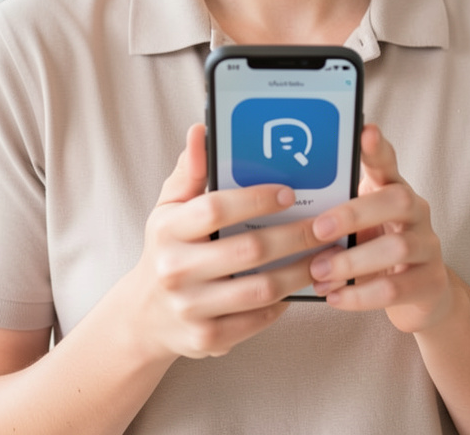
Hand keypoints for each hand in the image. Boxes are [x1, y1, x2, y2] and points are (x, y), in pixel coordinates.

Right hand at [127, 123, 322, 361]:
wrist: (142, 316)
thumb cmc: (167, 248)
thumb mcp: (168, 207)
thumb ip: (190, 169)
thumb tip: (201, 130)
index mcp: (167, 230)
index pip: (215, 209)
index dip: (256, 199)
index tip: (289, 192)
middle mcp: (175, 270)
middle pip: (248, 251)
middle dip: (295, 236)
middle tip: (326, 225)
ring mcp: (191, 309)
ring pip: (261, 290)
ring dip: (300, 271)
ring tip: (327, 255)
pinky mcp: (207, 340)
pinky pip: (257, 320)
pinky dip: (284, 303)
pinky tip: (302, 285)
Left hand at [307, 124, 454, 332]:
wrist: (421, 295)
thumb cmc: (377, 249)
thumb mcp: (359, 224)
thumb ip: (336, 210)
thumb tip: (285, 206)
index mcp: (394, 189)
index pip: (388, 162)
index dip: (377, 148)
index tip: (365, 131)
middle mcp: (417, 212)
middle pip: (397, 200)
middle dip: (354, 214)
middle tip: (318, 229)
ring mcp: (429, 246)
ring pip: (397, 247)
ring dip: (351, 261)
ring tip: (318, 271)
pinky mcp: (431, 282)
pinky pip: (396, 288)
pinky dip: (360, 295)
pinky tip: (334, 297)